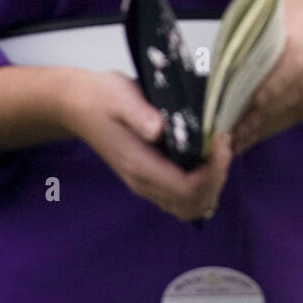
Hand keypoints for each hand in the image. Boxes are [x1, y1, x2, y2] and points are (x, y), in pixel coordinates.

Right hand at [59, 69, 231, 221]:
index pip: (188, 189)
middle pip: (193, 204)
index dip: (213, 170)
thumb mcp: (120, 95)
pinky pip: (181, 197)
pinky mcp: (149, 178)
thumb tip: (160, 129)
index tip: (221, 139)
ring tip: (218, 151)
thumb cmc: (102, 97)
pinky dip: (201, 185)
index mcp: (140, 166)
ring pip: (188, 206)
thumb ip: (140, 113)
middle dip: (217, 178)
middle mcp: (144, 183)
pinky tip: (206, 159)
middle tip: (223, 143)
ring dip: (211, 184)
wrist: (78, 105)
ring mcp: (146, 184)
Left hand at [229, 0, 302, 155]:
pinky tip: (259, 132)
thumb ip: (254, 45)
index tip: (250, 104)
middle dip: (264, 115)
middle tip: (236, 132)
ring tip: (241, 138)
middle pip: (295, 94)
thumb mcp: (272, 21)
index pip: (292, 64)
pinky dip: (280, 125)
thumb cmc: (291, 19)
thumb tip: (223, 81)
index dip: (272, 87)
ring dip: (269, 126)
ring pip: (299, 110)